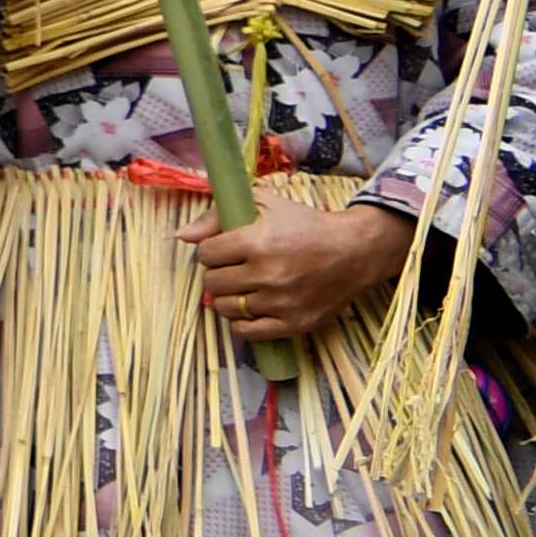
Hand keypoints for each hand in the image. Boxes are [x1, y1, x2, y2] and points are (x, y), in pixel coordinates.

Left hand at [179, 197, 413, 344]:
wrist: (354, 251)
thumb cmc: (304, 223)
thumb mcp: (262, 203)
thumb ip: (216, 215)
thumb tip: (181, 236)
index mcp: (256, 242)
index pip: (206, 254)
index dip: (211, 250)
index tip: (223, 249)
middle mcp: (267, 274)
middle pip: (213, 282)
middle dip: (217, 273)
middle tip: (232, 268)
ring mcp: (281, 302)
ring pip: (226, 308)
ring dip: (227, 297)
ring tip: (241, 287)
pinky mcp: (295, 324)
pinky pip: (247, 332)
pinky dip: (240, 322)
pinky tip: (248, 308)